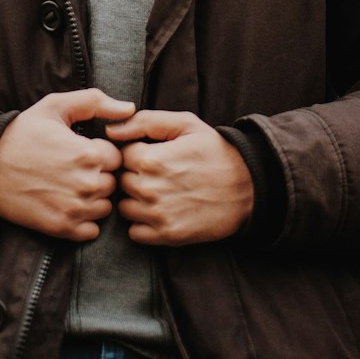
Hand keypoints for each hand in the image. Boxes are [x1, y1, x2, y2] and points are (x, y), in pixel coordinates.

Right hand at [0, 89, 134, 240]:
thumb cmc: (23, 132)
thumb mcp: (56, 106)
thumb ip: (96, 102)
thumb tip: (130, 108)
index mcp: (89, 154)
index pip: (118, 158)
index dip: (103, 153)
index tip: (86, 150)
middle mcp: (86, 185)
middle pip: (113, 184)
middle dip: (100, 175)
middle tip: (76, 168)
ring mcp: (74, 209)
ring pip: (105, 207)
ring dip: (94, 198)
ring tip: (71, 185)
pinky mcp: (61, 229)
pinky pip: (92, 230)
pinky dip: (85, 220)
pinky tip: (68, 204)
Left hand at [106, 110, 253, 245]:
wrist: (248, 187)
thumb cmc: (215, 151)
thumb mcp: (185, 124)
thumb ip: (145, 122)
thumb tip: (111, 130)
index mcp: (151, 159)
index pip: (121, 155)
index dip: (136, 152)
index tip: (152, 154)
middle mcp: (150, 189)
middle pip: (121, 181)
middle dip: (134, 175)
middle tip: (156, 173)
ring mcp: (158, 215)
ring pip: (125, 208)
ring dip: (136, 200)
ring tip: (158, 191)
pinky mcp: (167, 236)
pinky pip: (135, 233)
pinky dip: (142, 224)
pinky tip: (159, 211)